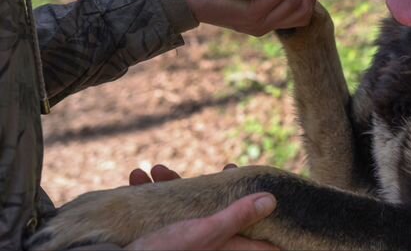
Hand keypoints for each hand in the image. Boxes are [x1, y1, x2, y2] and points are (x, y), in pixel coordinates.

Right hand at [126, 164, 277, 250]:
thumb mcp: (205, 232)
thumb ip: (236, 216)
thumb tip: (271, 200)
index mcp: (221, 247)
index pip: (252, 236)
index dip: (259, 212)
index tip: (262, 189)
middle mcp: (204, 246)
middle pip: (217, 213)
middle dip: (210, 187)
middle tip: (223, 169)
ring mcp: (179, 242)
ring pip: (183, 207)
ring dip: (170, 185)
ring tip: (157, 169)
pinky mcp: (155, 238)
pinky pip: (156, 211)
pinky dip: (147, 193)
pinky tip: (137, 178)